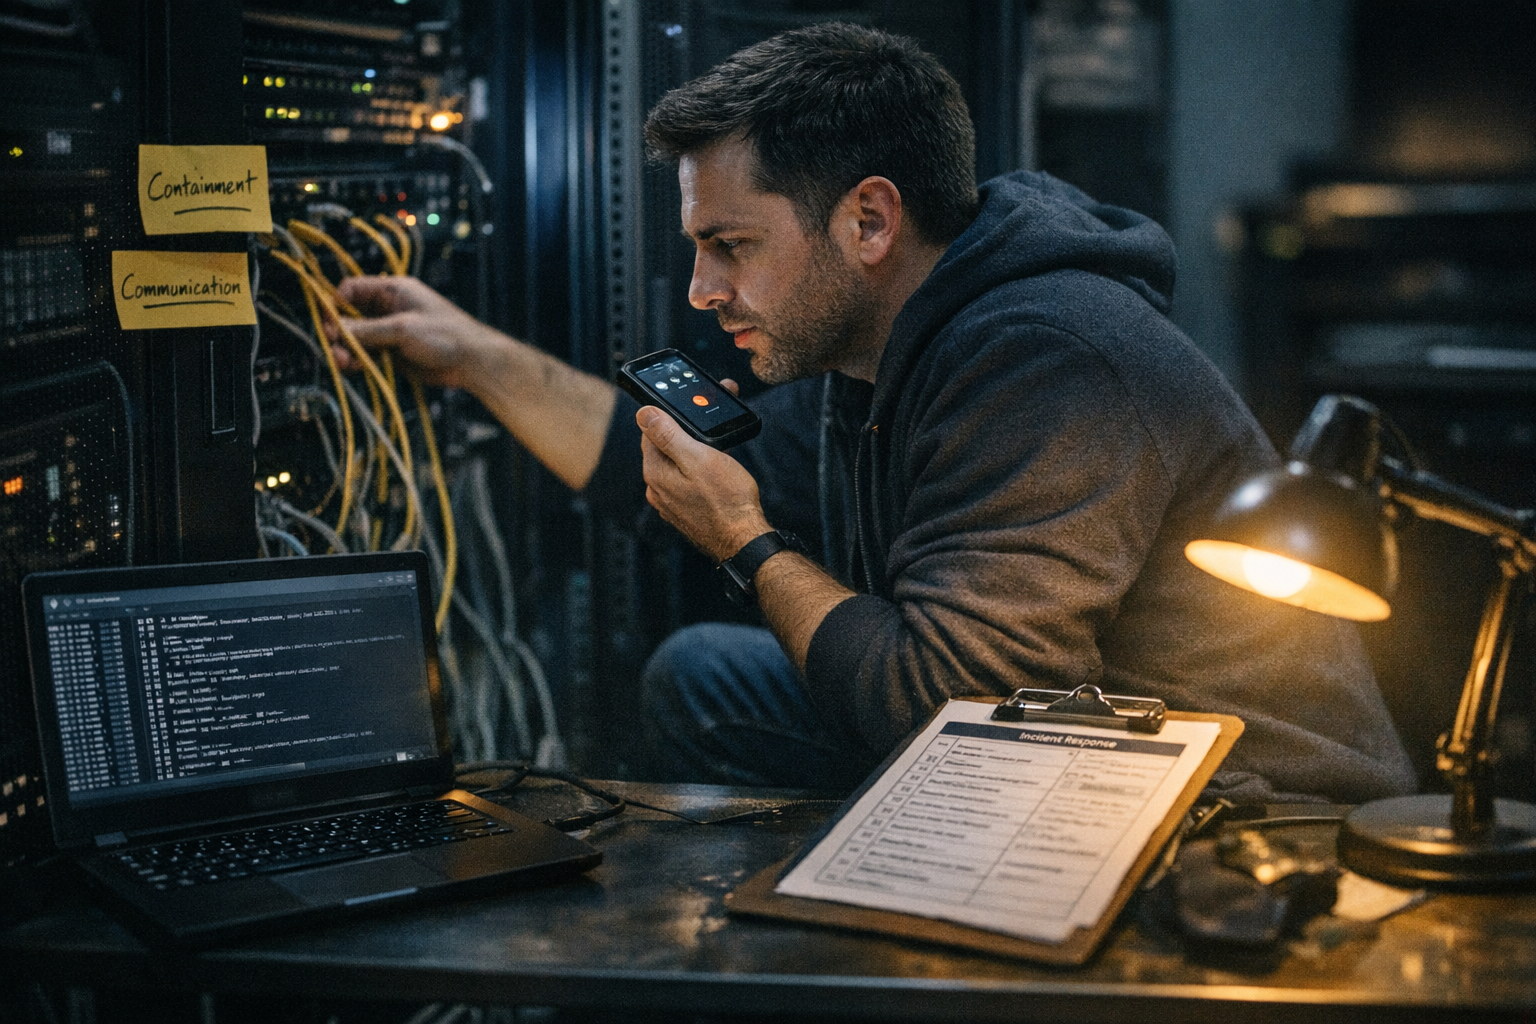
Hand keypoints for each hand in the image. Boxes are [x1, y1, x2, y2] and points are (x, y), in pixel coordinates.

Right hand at [329, 276, 495, 389]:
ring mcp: (390, 332)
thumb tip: (333, 329)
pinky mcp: (393, 353)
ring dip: (346, 349)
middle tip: (333, 348)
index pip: (352, 289)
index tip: (330, 324)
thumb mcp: (402, 329)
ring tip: (343, 362)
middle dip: (339, 332)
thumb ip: (366, 330)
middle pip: (350, 316)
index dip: (337, 304)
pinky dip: (358, 361)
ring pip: (357, 338)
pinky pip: (368, 354)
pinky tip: (353, 368)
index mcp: (392, 291)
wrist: (473, 362)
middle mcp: (388, 309)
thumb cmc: (445, 335)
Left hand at [636, 403, 769, 561]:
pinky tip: (716, 472)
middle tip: (712, 428)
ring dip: (694, 453)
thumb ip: (668, 434)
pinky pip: (685, 482)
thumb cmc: (726, 500)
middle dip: (686, 433)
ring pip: (677, 466)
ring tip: (719, 451)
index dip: (670, 415)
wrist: (743, 539)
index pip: (650, 431)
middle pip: (664, 448)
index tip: (691, 410)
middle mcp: (657, 489)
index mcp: (656, 472)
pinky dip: (697, 472)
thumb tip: (643, 413)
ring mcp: (669, 502)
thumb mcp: (698, 457)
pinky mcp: (683, 511)